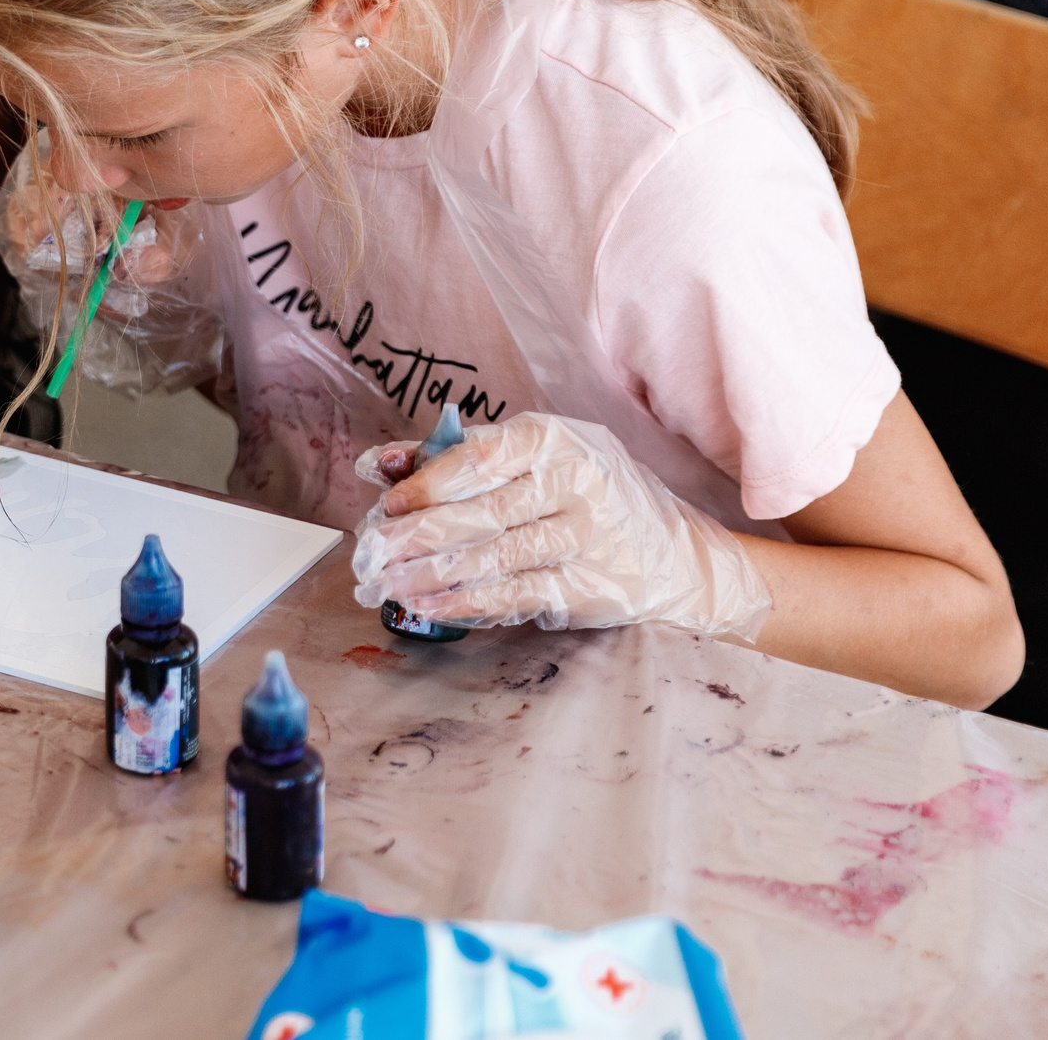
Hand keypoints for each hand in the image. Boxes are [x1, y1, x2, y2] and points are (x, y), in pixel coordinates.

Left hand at [349, 411, 771, 639]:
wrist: (675, 554)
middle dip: (418, 536)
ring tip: (387, 585)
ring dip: (433, 575)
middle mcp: (580, 484)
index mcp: (559, 440)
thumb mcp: (534, 457)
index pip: (483, 458)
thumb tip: (380, 464)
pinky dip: (467, 603)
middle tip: (372, 553)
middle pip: (484, 512)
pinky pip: (518, 595)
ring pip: (497, 558)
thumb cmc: (586, 492)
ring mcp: (590, 539)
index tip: (388, 504)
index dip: (430, 483)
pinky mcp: (593, 587)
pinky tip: (428, 607)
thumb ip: (457, 456)